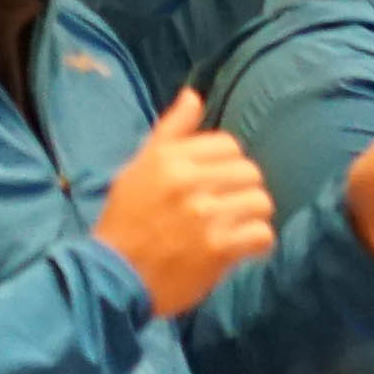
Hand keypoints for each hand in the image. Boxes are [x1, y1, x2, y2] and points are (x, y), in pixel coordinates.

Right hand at [92, 90, 274, 319]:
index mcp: (170, 158)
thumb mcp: (138, 168)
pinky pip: (261, 234)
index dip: (226, 164)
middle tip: (227, 207)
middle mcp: (189, 182)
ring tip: (237, 227)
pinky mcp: (218, 249)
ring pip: (260, 201)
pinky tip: (243, 248)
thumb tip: (194, 96)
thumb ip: (171, 132)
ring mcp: (206, 216)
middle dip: (242, 190)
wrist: (113, 277)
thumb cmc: (125, 220)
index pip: (228, 145)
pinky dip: (257, 243)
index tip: (216, 183)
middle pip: (249, 172)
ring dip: (252, 216)